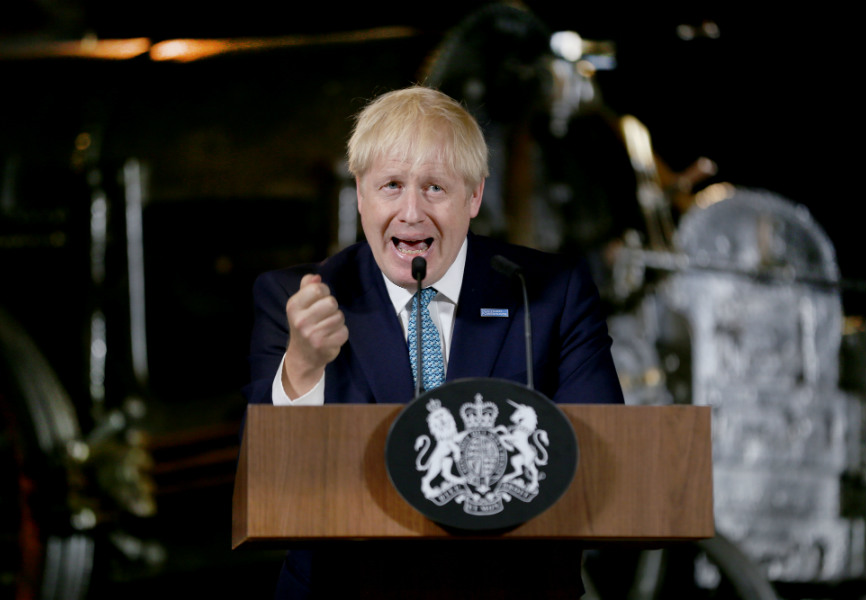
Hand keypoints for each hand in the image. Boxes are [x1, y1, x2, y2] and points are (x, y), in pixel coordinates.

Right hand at [282, 274, 347, 397]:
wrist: (302, 356)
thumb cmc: (304, 324)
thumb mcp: (300, 304)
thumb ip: (307, 287)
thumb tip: (317, 277)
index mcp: (293, 306)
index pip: (317, 288)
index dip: (324, 291)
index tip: (320, 299)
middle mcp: (301, 320)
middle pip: (331, 302)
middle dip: (332, 307)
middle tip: (325, 315)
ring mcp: (312, 335)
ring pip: (339, 317)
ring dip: (337, 321)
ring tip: (327, 327)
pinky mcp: (324, 346)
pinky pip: (344, 331)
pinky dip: (341, 333)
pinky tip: (331, 336)